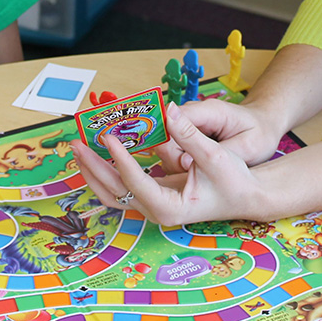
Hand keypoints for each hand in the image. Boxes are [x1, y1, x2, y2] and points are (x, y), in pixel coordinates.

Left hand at [72, 103, 265, 225]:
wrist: (245, 196)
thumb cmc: (234, 181)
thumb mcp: (214, 156)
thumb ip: (189, 134)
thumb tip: (168, 109)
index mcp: (170, 208)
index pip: (136, 182)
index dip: (120, 159)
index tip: (108, 137)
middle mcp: (156, 211)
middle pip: (113, 191)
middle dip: (92, 166)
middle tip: (76, 142)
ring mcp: (151, 205)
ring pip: (112, 192)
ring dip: (93, 170)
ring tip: (79, 147)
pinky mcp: (152, 195)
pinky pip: (122, 185)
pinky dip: (107, 169)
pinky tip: (99, 150)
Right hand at [155, 97, 284, 174]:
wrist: (263, 126)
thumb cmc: (258, 133)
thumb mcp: (248, 146)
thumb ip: (219, 153)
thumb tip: (189, 161)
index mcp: (208, 111)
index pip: (171, 120)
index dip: (172, 144)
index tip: (188, 164)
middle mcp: (193, 114)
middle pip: (163, 134)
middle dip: (174, 158)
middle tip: (193, 172)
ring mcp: (187, 125)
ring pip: (165, 146)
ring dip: (176, 163)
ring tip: (198, 174)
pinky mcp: (186, 136)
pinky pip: (172, 151)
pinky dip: (180, 165)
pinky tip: (197, 173)